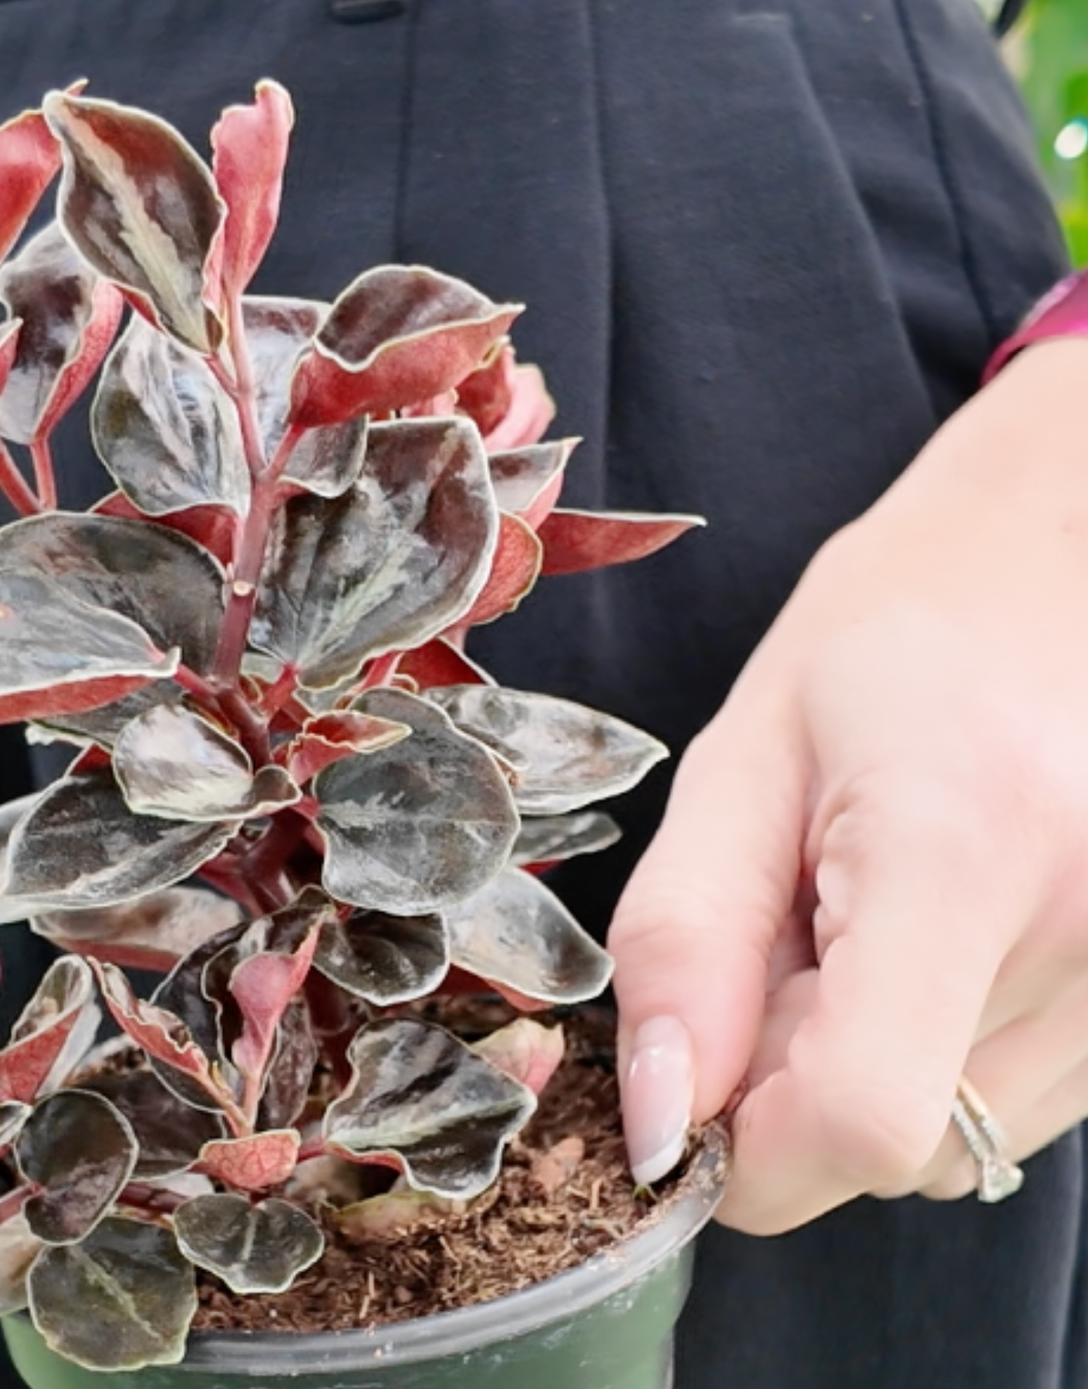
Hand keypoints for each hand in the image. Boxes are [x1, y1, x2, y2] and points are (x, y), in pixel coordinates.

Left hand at [608, 339, 1087, 1232]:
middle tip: (779, 932)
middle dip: (788, 1084)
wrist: (1063, 560)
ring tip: (858, 909)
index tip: (688, 1088)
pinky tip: (920, 932)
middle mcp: (1085, 939)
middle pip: (897, 1147)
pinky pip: (1003, 1097)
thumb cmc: (893, 632)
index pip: (861, 1122)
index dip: (748, 1146)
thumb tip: (663, 1117)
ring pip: (953, 1140)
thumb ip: (686, 941)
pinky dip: (928, 1045)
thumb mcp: (745, 758)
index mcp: (965, 852)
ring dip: (860, 1060)